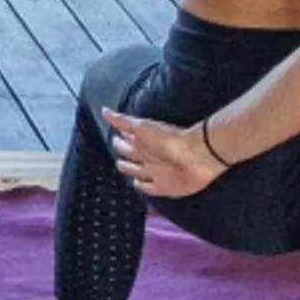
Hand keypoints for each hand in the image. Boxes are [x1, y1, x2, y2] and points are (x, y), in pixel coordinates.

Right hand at [101, 107, 224, 199]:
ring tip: (122, 166)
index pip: (127, 139)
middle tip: (116, 148)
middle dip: (122, 151)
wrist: (195, 155)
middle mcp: (148, 157)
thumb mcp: (141, 127)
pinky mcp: (164, 186)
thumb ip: (123, 121)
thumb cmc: (170, 139)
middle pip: (130, 155)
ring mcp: (156, 172)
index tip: (113, 135)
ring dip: (129, 169)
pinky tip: (138, 184)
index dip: (119, 138)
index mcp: (143, 142)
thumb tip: (105, 111)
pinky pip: (149, 188)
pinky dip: (142, 186)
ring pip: (136, 171)